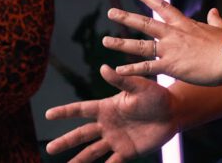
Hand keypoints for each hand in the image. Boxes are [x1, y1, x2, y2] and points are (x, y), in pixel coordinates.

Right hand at [45, 64, 178, 162]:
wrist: (173, 113)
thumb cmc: (156, 95)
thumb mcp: (138, 86)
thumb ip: (120, 80)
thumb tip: (103, 67)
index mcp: (107, 107)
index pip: (81, 110)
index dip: (65, 112)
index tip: (48, 114)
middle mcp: (107, 124)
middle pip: (82, 134)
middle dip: (66, 141)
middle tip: (49, 148)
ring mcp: (115, 139)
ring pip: (92, 151)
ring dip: (78, 160)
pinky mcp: (126, 151)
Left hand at [102, 0, 221, 85]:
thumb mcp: (220, 28)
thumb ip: (214, 19)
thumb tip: (214, 10)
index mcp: (184, 23)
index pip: (163, 6)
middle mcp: (173, 34)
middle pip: (144, 23)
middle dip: (126, 18)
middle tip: (111, 12)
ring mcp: (169, 49)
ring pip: (139, 45)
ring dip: (121, 43)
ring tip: (105, 41)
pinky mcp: (170, 66)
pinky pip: (146, 68)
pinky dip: (131, 69)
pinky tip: (117, 70)